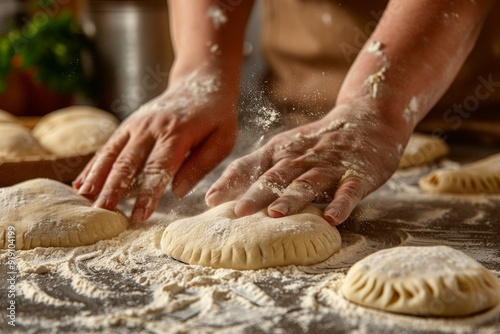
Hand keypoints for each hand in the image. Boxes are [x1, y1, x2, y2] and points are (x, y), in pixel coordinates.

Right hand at [73, 69, 237, 222]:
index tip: (139, 216)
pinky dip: (93, 166)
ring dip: (97, 178)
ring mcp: (136, 124)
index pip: (159, 167)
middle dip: (113, 189)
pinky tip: (80, 184)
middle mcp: (151, 127)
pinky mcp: (128, 125)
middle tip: (102, 213)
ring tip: (84, 200)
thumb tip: (179, 192)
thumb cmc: (216, 115)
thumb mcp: (223, 139)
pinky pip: (107, 147)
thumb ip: (201, 164)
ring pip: (111, 153)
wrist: (201, 81)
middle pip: (128, 162)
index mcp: (177, 132)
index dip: (147, 193)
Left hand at [205, 104, 405, 224]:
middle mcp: (300, 158)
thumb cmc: (318, 142)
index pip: (249, 165)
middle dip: (255, 194)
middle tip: (238, 213)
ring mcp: (329, 166)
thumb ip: (258, 168)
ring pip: (307, 183)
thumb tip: (220, 194)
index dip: (230, 182)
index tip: (210, 200)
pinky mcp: (356, 174)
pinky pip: (348, 191)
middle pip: (275, 177)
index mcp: (280, 151)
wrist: (367, 119)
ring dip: (292, 198)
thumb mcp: (285, 148)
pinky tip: (332, 219)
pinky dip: (340, 204)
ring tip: (277, 214)